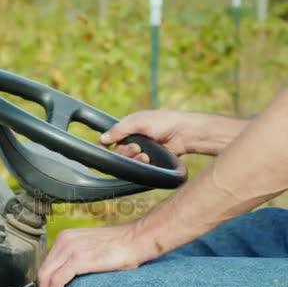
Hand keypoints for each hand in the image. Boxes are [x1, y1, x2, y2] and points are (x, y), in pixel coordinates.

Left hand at [38, 224, 144, 286]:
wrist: (136, 239)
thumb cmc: (121, 245)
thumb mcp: (91, 247)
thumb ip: (77, 257)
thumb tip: (70, 275)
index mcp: (66, 237)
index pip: (47, 263)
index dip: (45, 283)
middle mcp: (64, 240)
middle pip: (43, 270)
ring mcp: (70, 249)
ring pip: (46, 277)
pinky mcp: (78, 260)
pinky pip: (57, 281)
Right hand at [100, 110, 243, 160]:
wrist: (186, 134)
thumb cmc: (164, 122)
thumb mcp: (139, 121)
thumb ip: (119, 129)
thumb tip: (101, 139)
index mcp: (129, 127)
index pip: (110, 138)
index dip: (110, 144)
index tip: (112, 147)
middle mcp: (134, 139)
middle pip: (118, 152)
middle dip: (126, 152)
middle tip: (136, 148)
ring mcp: (142, 150)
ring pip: (128, 160)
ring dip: (134, 159)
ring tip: (144, 155)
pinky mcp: (150, 160)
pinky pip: (139, 165)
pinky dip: (141, 163)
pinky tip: (148, 159)